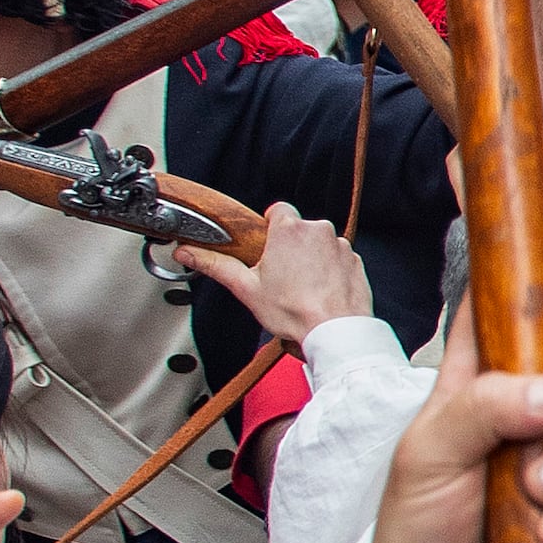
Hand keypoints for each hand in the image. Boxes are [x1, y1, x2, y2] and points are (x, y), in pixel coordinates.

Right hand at [177, 207, 371, 342]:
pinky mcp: (355, 261)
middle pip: (297, 229)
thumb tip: (188, 252)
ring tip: (300, 288)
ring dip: (309, 259)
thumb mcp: (246, 288)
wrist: (335, 332)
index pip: (277, 210)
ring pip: (318, 244)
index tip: (265, 245)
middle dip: (288, 247)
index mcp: (289, 229)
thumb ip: (215, 264)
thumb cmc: (294, 312)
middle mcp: (318, 230)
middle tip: (279, 275)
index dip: (269, 226)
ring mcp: (340, 245)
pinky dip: (329, 271)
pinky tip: (319, 291)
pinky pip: (337, 258)